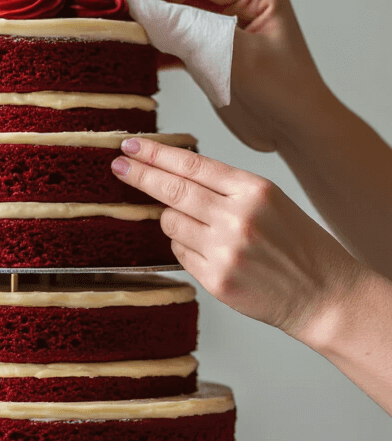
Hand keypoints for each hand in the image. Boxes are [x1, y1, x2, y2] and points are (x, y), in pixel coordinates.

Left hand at [111, 137, 360, 343]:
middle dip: (140, 177)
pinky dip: (185, 250)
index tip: (130, 147)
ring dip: (173, 222)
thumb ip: (226, 189)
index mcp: (254, 190)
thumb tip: (173, 178)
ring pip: (171, 225)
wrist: (322, 293)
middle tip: (118, 167)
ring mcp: (224, 252)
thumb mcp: (271, 202)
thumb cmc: (297, 245)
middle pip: (173, 191)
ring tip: (201, 229)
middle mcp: (237, 218)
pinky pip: (180, 256)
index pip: (192, 166)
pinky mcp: (216, 281)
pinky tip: (212, 254)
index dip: (155, 155)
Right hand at [128, 0, 331, 152]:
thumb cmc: (283, 91)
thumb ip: (196, 33)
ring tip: (123, 23)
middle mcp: (242, 7)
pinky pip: (182, 45)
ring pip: (182, 19)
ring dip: (155, 22)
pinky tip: (139, 52)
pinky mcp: (215, 58)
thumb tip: (152, 14)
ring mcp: (227, 33)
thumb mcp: (238, 57)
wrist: (296, 131)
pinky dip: (161, 48)